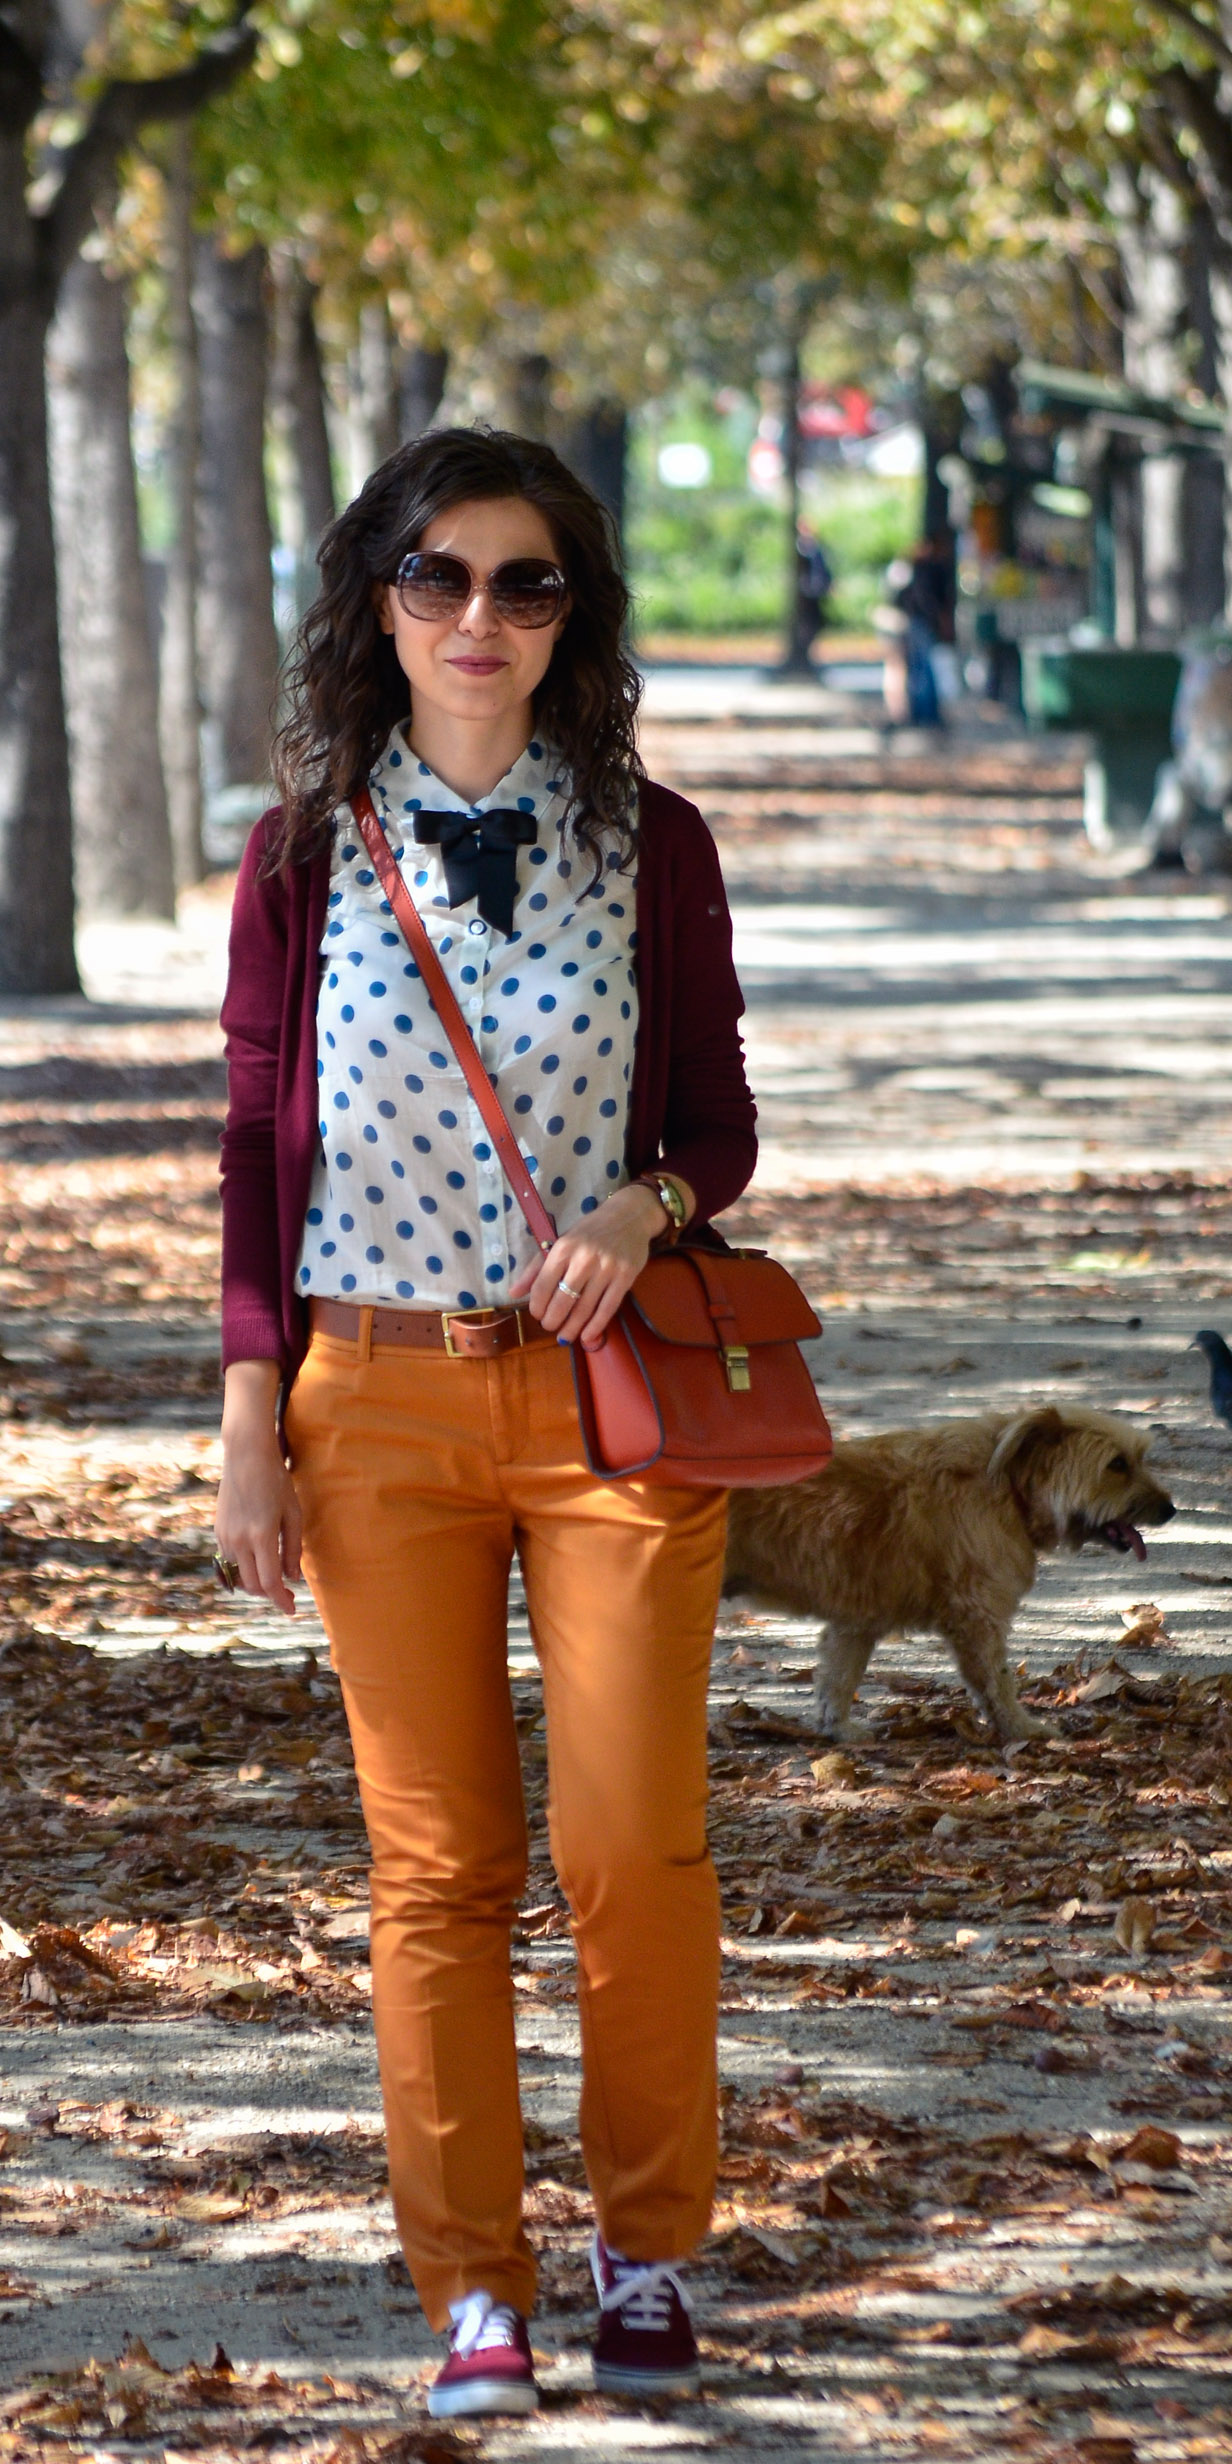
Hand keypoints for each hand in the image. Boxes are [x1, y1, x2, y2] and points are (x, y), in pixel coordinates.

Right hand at [215, 1360, 302, 1615]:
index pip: (270, 1582)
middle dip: (270, 1594)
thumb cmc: (276, 1481)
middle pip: (253, 1585)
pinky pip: (231, 1561)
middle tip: (287, 1593)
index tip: (292, 1609)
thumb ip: (293, 1548)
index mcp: (262, 1536)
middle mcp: (240, 1540)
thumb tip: (292, 1578)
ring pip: (240, 1575)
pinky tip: (258, 1560)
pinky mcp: (218, 1531)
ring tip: (274, 1577)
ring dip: (256, 1582)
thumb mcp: (293, 1513)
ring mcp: (225, 1536)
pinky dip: (245, 1568)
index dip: (281, 1600)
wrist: (246, 1455)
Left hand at [509, 1177, 692, 1348]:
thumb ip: (536, 1268)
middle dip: (553, 1320)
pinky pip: (608, 1308)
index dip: (537, 1306)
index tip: (537, 1315)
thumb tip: (514, 1293)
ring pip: (585, 1308)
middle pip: (563, 1300)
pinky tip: (587, 1336)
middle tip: (551, 1327)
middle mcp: (584, 1258)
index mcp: (563, 1248)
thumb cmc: (590, 1231)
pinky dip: (596, 1326)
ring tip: (565, 1336)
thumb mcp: (561, 1242)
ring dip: (572, 1327)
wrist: (628, 1216)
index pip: (543, 1285)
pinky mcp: (625, 1276)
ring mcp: (606, 1268)